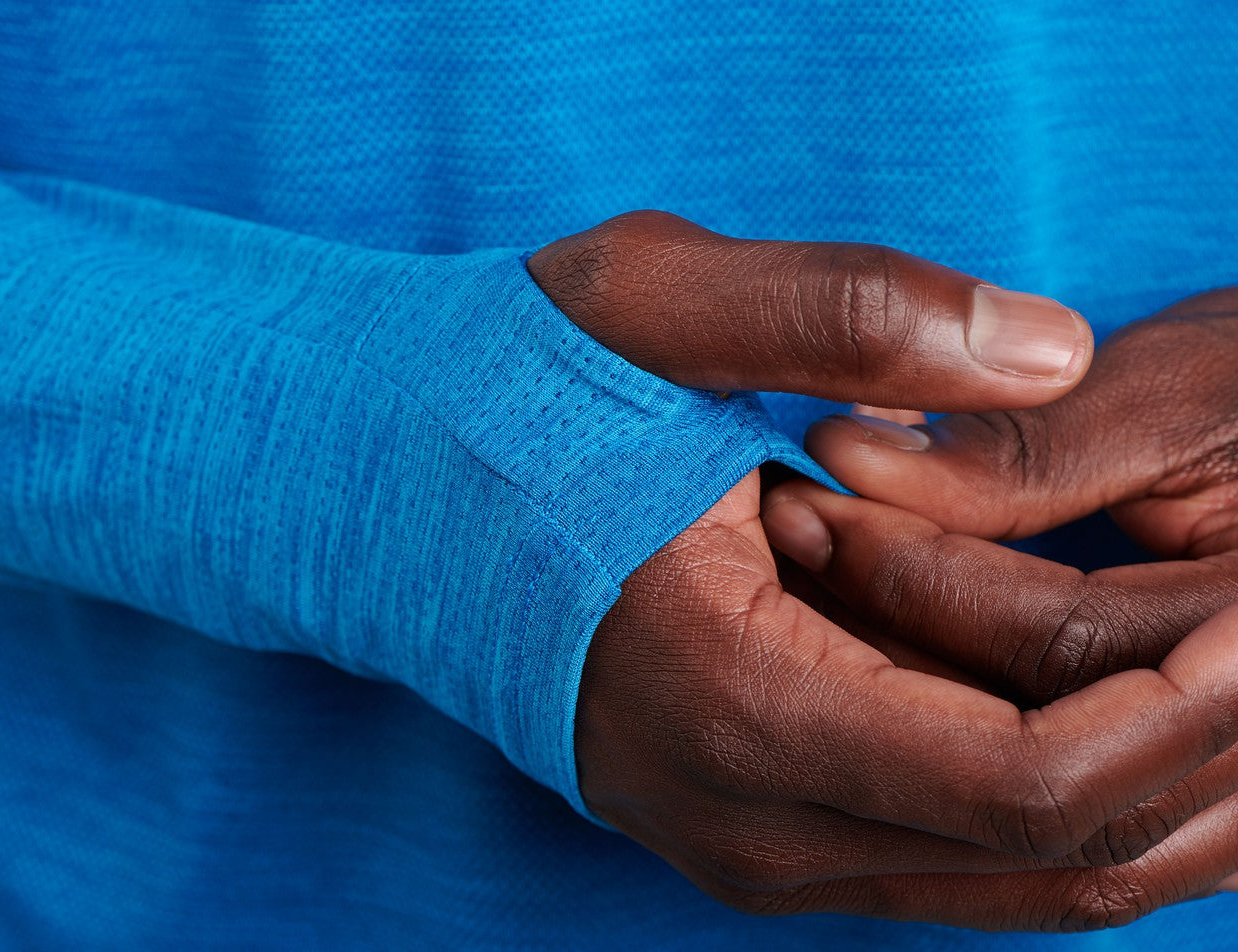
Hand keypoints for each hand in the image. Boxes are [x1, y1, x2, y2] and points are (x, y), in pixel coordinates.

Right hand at [530, 212, 1237, 928]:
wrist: (372, 483)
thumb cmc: (498, 391)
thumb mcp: (652, 304)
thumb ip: (845, 312)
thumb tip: (1051, 352)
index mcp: (725, 694)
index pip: (1017, 779)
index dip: (1171, 712)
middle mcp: (735, 815)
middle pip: (1036, 852)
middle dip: (1183, 760)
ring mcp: (733, 839)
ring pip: (1000, 880)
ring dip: (1132, 790)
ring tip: (1215, 681)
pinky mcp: (740, 824)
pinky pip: (942, 857)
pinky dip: (1052, 800)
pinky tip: (1105, 709)